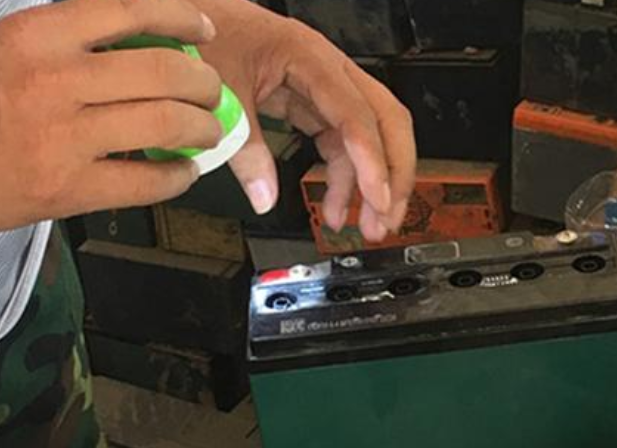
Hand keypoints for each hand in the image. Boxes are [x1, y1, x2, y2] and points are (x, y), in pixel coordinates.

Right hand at [0, 0, 221, 229]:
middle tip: (212, 92)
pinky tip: (183, 172)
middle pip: (165, 70)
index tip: (204, 28)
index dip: (181, 16)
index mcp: (37, 35)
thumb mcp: (10, 50)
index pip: (130, 9)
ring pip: (168, 123)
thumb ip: (68, 41)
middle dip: (204, 82)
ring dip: (204, 128)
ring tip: (208, 132)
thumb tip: (141, 41)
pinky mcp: (70, 189)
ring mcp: (64, 137)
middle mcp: (54, 80)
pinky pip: (149, 181)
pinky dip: (179, 177)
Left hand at [194, 0, 416, 242]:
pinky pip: (343, 144)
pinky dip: (345, 178)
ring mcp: (325, 89)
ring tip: (365, 225)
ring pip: (370, 138)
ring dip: (371, 183)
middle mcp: (327, 71)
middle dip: (393, 173)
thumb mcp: (221, 94)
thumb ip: (244, 148)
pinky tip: (336, 204)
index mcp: (309, 57)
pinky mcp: (314, 105)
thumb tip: (265, 195)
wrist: (189, 16)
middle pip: (385, 122)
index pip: (355, 114)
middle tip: (386, 217)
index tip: (376, 197)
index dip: (372, 159)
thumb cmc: (207, 34)